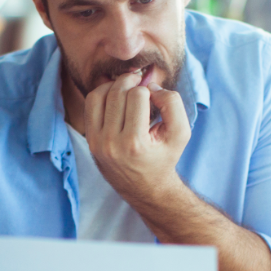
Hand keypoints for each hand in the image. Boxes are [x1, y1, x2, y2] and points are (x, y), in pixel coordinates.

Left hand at [84, 70, 190, 205]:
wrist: (145, 187)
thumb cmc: (164, 157)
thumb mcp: (181, 133)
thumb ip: (172, 104)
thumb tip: (151, 86)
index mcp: (134, 143)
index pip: (137, 95)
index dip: (150, 91)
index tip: (155, 100)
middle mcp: (111, 144)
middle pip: (118, 92)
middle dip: (132, 83)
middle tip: (141, 85)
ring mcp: (96, 142)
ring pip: (100, 94)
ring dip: (115, 85)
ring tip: (128, 89)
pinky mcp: (89, 139)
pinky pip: (90, 104)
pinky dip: (102, 93)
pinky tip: (115, 96)